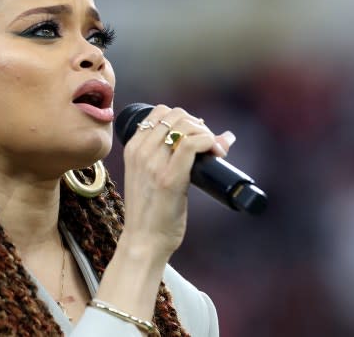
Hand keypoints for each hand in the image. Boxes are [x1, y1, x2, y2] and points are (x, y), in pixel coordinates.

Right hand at [120, 105, 234, 257]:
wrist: (143, 240)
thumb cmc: (151, 211)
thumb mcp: (150, 176)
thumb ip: (170, 156)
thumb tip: (221, 137)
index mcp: (132, 148)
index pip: (159, 112)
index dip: (184, 118)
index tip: (196, 136)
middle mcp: (140, 151)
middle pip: (175, 115)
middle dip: (198, 125)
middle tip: (208, 145)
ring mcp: (153, 164)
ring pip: (185, 125)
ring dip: (205, 133)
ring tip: (214, 151)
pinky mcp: (170, 178)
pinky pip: (192, 144)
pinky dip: (209, 142)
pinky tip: (215, 152)